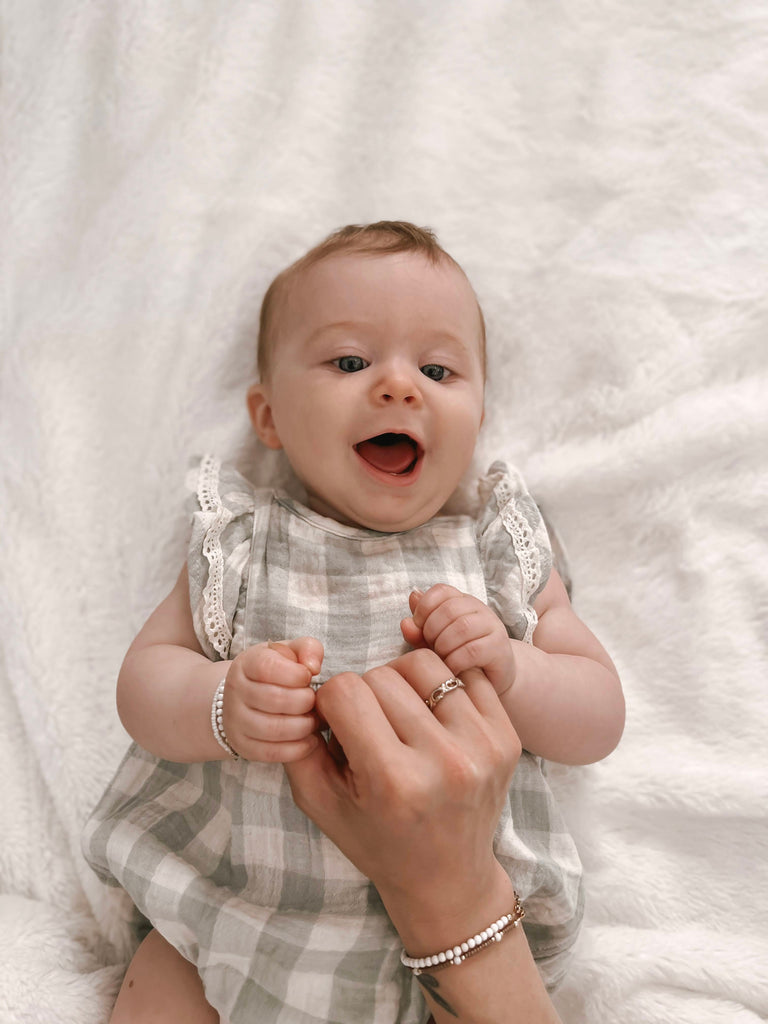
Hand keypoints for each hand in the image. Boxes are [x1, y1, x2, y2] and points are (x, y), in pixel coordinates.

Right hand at [222, 637, 323, 761]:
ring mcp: (235, 721)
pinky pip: (271, 753)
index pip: (268, 668)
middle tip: (314, 701)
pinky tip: (310, 740)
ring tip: (314, 720)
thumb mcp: (289, 652)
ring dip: (303, 726)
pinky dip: (297, 749)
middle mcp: (235, 691)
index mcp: (246, 664)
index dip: (296, 674)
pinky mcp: (242, 746)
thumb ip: (308, 648)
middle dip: (305, 701)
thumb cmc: (276, 672)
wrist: (245, 698)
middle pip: (275, 699)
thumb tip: (312, 667)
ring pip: (273, 729)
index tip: (308, 677)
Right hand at [284, 648, 520, 948]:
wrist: (446, 879)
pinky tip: (432, 712)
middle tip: (367, 723)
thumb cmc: (377, 839)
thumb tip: (303, 691)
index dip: (330, 701)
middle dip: (365, 692)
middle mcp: (443, 761)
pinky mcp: (506, 738)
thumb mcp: (321, 803)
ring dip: (403, 680)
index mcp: (394, 781)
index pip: (346, 691)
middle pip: (383, 674)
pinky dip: (443, 684)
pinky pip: (467, 674)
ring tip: (400, 712)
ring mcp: (482, 747)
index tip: (335, 724)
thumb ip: (298, 745)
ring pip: (425, 664)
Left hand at [401, 584, 515, 696]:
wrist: (492, 679)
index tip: (418, 629)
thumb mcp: (433, 643)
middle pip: (449, 609)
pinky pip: (472, 650)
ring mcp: (493, 627)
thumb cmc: (459, 657)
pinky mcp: (499, 649)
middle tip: (431, 648)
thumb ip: (418, 632)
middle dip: (432, 630)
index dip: (424, 608)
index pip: (441, 591)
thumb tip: (405, 623)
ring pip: (462, 627)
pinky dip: (455, 661)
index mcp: (462, 601)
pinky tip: (451, 669)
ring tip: (441, 658)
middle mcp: (480, 609)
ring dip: (443, 646)